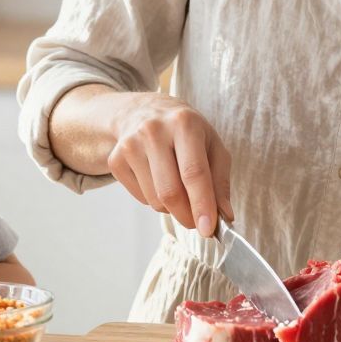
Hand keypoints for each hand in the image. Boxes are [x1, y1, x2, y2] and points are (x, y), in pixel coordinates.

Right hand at [106, 93, 233, 236]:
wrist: (143, 111)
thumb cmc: (186, 132)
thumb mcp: (212, 145)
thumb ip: (220, 181)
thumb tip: (224, 216)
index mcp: (184, 123)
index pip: (194, 172)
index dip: (202, 204)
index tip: (208, 229)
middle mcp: (154, 131)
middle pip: (170, 192)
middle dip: (187, 216)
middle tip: (197, 223)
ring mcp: (130, 145)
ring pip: (155, 200)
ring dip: (171, 208)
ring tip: (177, 187)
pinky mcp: (115, 159)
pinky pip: (140, 198)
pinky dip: (154, 200)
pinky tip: (157, 179)